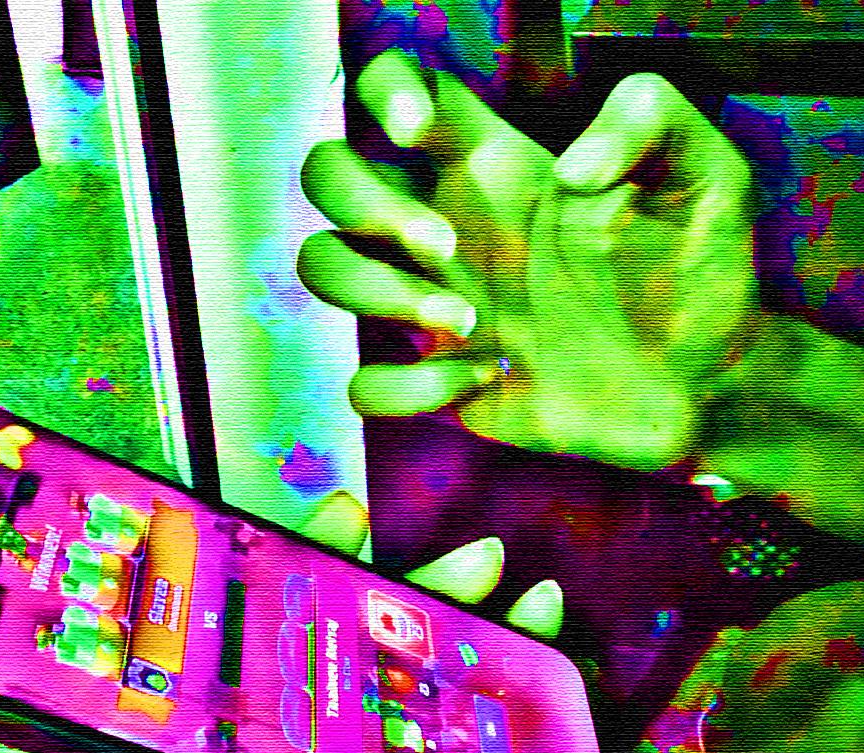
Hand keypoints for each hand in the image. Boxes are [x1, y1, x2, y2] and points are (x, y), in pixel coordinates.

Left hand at [132, 494, 812, 752]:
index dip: (241, 650)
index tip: (254, 558)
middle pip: (329, 706)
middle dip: (342, 607)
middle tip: (356, 522)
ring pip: (415, 699)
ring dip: (440, 618)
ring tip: (486, 560)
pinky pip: (491, 718)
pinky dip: (513, 656)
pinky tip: (541, 614)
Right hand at [298, 50, 757, 470]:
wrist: (703, 386)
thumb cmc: (699, 274)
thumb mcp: (706, 177)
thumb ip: (652, 121)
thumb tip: (570, 166)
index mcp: (493, 166)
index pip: (395, 89)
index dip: (384, 91)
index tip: (419, 132)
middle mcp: (446, 226)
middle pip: (328, 176)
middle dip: (363, 203)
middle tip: (448, 247)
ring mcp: (433, 306)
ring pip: (323, 269)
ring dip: (377, 293)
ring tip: (473, 325)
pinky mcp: (439, 385)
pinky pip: (367, 384)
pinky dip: (411, 388)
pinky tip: (483, 383)